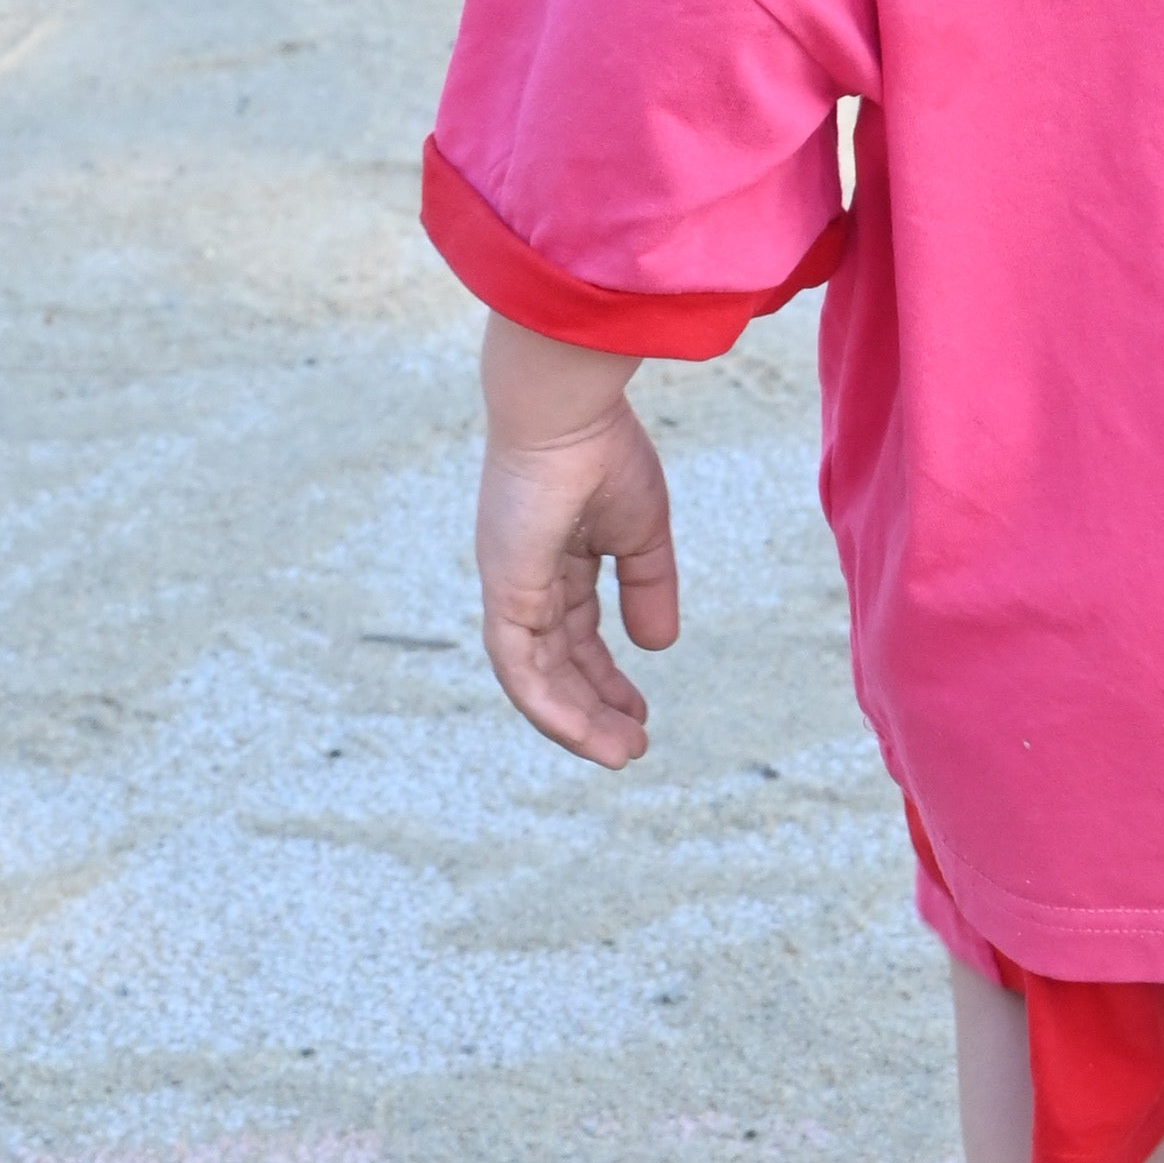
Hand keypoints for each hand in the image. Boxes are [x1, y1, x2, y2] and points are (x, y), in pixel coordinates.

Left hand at [474, 317, 679, 766]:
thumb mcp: (642, 531)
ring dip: (575, 719)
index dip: (605, 675)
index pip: (575, 633)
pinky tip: (584, 733)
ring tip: (619, 752)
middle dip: (593, 706)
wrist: (566, 410)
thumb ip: (649, 588)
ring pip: (536, 677)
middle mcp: (524, 580)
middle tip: (632, 746)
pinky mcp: (505, 595)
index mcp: (553, 558)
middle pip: (556, 662)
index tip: (639, 710)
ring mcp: (510, 589)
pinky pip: (519, 668)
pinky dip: (549, 706)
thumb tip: (658, 647)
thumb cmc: (602, 450)